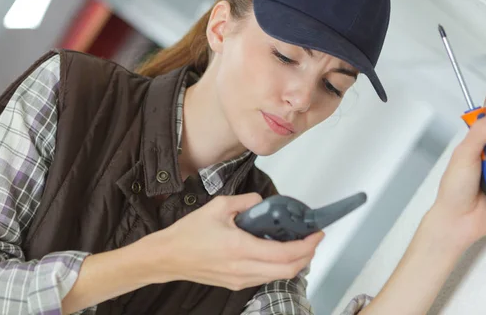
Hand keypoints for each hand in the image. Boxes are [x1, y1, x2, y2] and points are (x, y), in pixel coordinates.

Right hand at [146, 193, 323, 290]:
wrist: (168, 257)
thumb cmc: (188, 234)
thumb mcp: (218, 206)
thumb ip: (246, 201)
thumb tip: (262, 202)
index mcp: (240, 248)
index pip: (285, 253)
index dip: (306, 245)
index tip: (317, 234)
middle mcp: (243, 268)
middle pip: (289, 270)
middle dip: (307, 255)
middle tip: (312, 240)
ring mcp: (240, 279)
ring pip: (279, 276)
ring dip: (294, 262)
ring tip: (298, 245)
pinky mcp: (236, 284)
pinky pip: (265, 278)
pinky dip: (279, 267)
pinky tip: (277, 252)